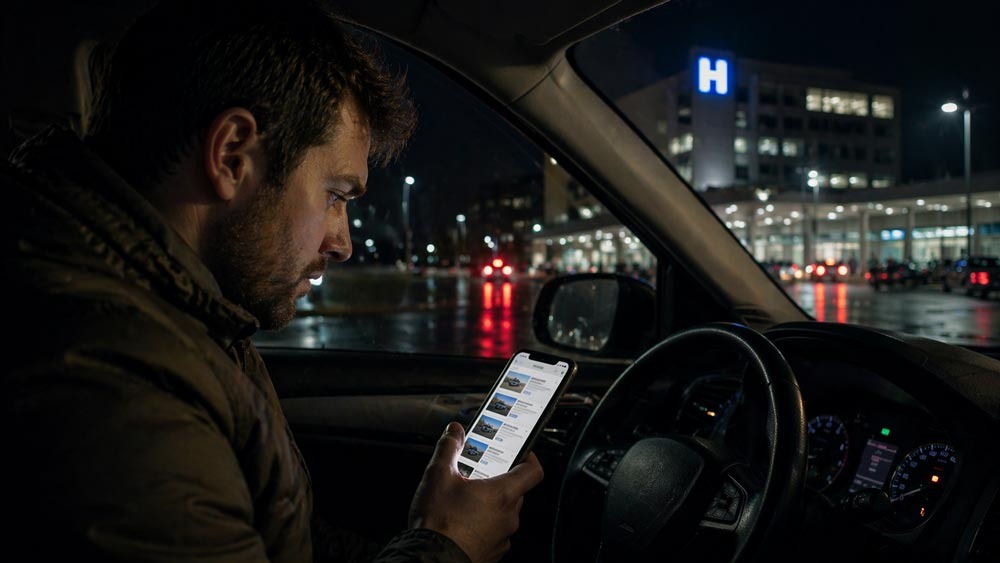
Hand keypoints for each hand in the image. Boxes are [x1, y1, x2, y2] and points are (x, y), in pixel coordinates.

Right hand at [408, 422, 543, 562]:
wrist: (431, 561)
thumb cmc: (438, 523)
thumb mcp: (438, 476)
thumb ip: (449, 448)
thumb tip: (455, 432)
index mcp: (502, 494)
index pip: (533, 470)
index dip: (528, 457)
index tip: (518, 451)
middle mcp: (509, 516)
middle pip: (515, 490)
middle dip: (498, 480)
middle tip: (477, 474)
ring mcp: (503, 537)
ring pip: (504, 512)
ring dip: (489, 504)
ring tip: (464, 500)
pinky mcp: (493, 552)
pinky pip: (495, 532)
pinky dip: (483, 524)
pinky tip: (462, 522)